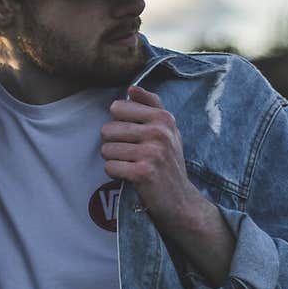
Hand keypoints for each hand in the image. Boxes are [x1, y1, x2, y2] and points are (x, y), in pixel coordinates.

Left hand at [100, 85, 201, 235]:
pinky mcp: (143, 172)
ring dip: (113, 160)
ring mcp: (152, 152)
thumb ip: (151, 106)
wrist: (181, 200)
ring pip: (106, 149)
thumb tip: (131, 88)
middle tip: (130, 155)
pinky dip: (115, 174)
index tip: (132, 136)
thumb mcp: (168, 130)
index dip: (119, 124)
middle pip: (108, 129)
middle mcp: (159, 132)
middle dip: (113, 144)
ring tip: (130, 165)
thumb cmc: (168, 162)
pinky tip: (129, 176)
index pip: (118, 107)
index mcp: (163, 117)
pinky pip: (110, 167)